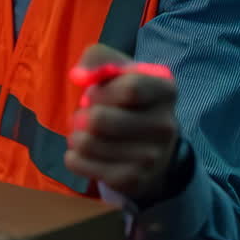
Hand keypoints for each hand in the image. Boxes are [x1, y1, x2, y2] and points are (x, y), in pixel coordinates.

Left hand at [65, 44, 178, 201]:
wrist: (152, 151)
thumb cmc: (128, 102)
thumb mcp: (119, 71)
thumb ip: (98, 59)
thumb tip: (78, 76)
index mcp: (166, 90)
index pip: (130, 89)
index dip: (101, 91)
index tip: (96, 92)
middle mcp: (166, 125)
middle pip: (100, 119)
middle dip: (81, 115)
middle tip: (86, 116)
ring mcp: (152, 156)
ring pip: (87, 143)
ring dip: (75, 136)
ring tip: (84, 134)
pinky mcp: (132, 179)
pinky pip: (81, 164)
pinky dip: (73, 156)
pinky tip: (84, 153)